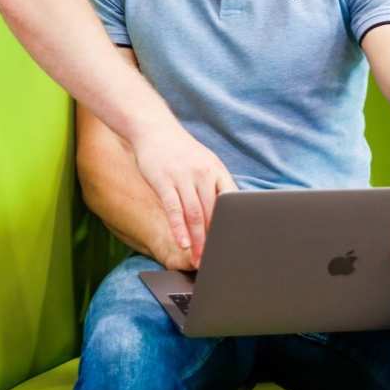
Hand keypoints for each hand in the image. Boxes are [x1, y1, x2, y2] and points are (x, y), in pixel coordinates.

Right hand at [130, 120, 236, 267]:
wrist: (154, 128)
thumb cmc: (181, 151)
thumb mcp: (204, 162)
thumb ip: (215, 185)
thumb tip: (227, 215)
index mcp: (216, 169)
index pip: (231, 202)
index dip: (234, 225)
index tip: (235, 245)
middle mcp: (202, 172)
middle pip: (213, 213)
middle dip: (215, 240)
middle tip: (217, 261)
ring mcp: (182, 176)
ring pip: (195, 214)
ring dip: (199, 240)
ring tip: (201, 260)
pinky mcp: (163, 180)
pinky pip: (173, 209)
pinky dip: (179, 229)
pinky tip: (183, 243)